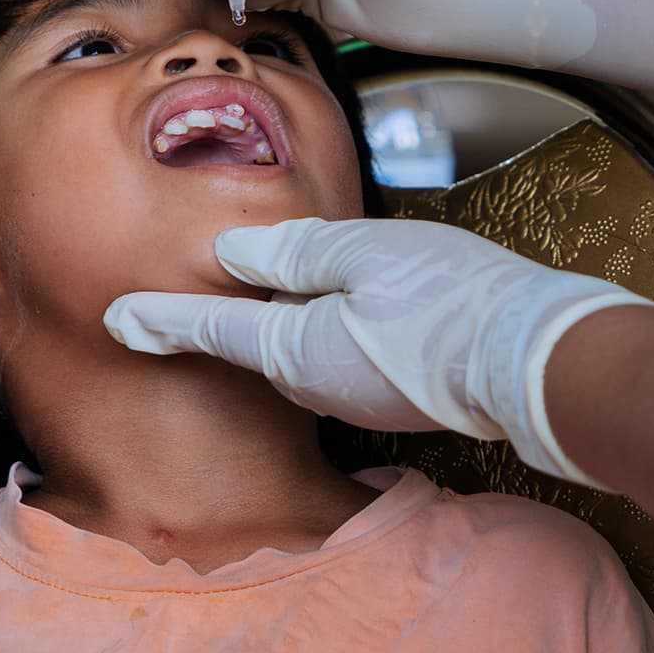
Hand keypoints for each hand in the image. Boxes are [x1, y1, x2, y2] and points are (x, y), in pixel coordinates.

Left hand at [104, 216, 646, 485]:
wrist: (537, 362)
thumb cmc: (452, 299)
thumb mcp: (362, 252)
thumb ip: (292, 253)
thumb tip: (232, 255)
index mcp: (295, 349)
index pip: (211, 331)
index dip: (162, 321)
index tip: (116, 322)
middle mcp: (315, 386)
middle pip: (257, 341)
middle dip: (230, 317)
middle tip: (201, 285)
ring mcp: (356, 400)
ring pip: (302, 350)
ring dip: (289, 321)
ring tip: (294, 283)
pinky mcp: (393, 399)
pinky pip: (341, 359)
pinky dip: (331, 332)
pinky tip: (357, 306)